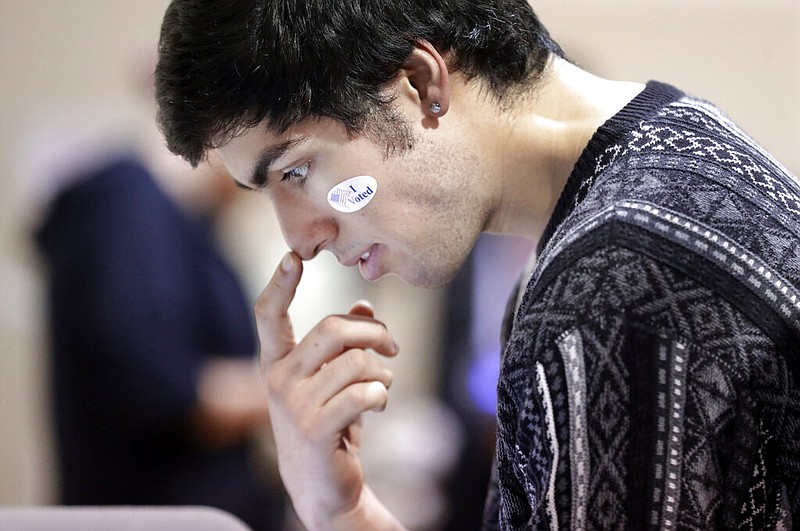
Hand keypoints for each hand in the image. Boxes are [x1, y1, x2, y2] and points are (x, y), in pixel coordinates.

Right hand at [256, 252, 402, 529]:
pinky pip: (363, 393)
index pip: (268, 316)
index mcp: (276, 363)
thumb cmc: (329, 423)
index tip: (294, 256)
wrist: (322, 487)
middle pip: (333, 329)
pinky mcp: (316, 429)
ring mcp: (294, 406)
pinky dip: (381, 394)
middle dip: (374, 332)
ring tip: (383, 386)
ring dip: (382, 372)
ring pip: (356, 362)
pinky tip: (379, 403)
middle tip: (393, 346)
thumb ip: (344, 343)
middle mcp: (279, 380)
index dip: (280, 284)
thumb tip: (365, 305)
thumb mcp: (331, 380)